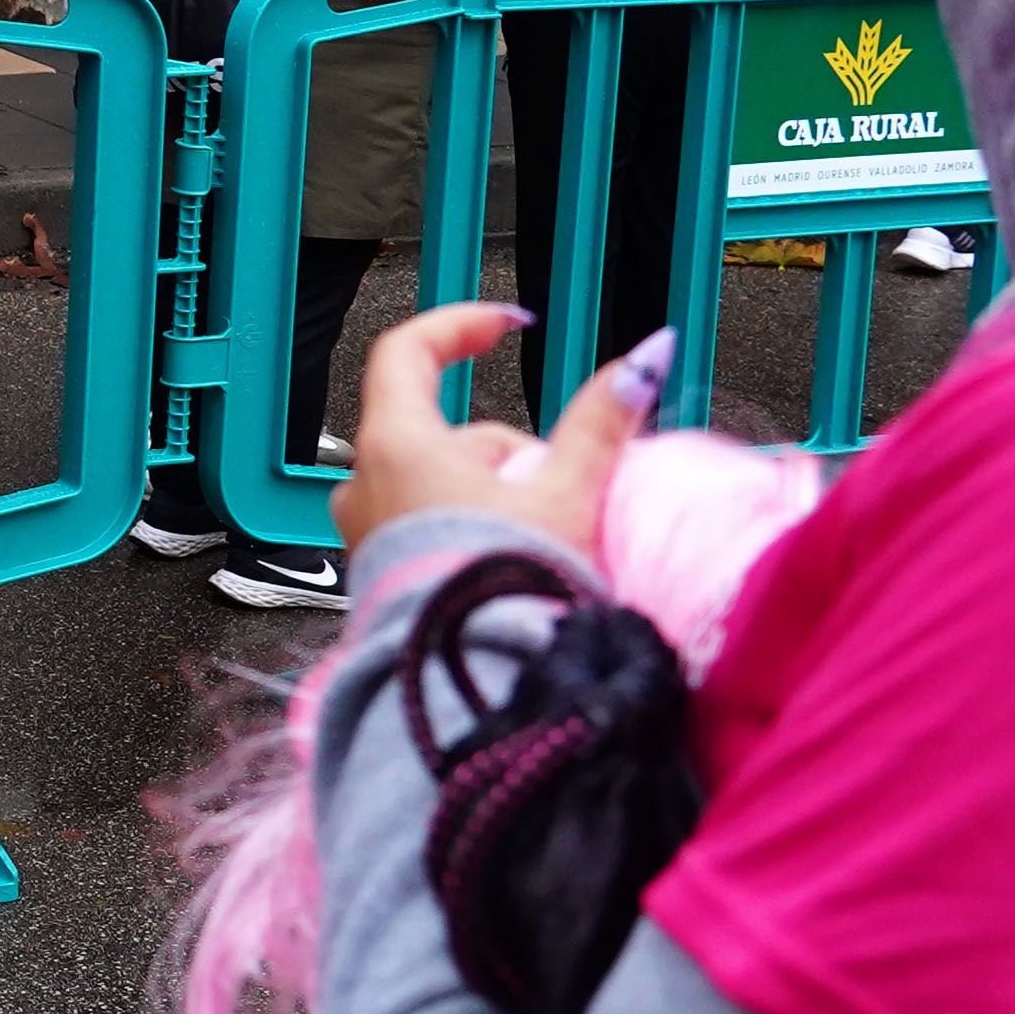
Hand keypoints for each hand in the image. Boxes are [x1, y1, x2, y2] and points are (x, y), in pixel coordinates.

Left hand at [327, 301, 637, 570]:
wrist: (469, 688)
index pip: (408, 351)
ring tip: (539, 538)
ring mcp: (365, 533)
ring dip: (492, 495)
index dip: (460, 326)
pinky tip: (507, 566)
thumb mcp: (566, 494)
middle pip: (445, 434)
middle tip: (560, 490)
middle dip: (507, 451)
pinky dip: (468, 530)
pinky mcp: (376, 578)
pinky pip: (427, 528)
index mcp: (397, 445)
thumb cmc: (508, 583)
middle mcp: (365, 483)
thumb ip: (603, 420)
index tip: (508, 325)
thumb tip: (649, 355)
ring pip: (438, 485)